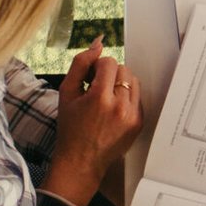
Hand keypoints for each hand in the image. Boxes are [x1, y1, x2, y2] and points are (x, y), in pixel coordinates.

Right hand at [42, 37, 144, 205]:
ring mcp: (132, 116)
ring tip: (105, 99)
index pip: (109, 62)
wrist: (81, 161)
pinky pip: (137, 97)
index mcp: (100, 98)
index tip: (89, 80)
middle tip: (96, 89)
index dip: (97, 68)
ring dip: (120, 84)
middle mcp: (120, 106)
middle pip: (123, 69)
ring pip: (133, 81)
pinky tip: (112, 111)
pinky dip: (126, 98)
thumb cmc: (70, 127)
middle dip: (109, 74)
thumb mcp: (67, 93)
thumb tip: (98, 44)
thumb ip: (80, 64)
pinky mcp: (139, 123)